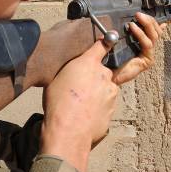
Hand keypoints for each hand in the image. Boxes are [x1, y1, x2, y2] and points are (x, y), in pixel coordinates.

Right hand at [40, 40, 117, 171]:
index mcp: (88, 63)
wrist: (68, 131)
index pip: (102, 46)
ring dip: (98, 93)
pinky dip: (98, 107)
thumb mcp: (57, 79)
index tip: (109, 40)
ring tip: (81, 104)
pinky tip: (86, 114)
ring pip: (106, 88)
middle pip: (103, 71)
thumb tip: (76, 70)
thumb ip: (72, 69)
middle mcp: (104, 75)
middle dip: (95, 77)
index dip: (105, 42)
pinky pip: (106, 104)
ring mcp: (111, 92)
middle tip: (80, 88)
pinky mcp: (112, 109)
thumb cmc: (58, 104)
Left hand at [111, 12, 165, 85]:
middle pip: (156, 31)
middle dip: (149, 20)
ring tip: (136, 18)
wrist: (109, 75)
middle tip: (138, 14)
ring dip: (145, 24)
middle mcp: (148, 49)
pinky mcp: (148, 61)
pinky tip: (133, 28)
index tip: (143, 13)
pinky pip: (147, 44)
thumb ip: (125, 33)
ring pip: (154, 36)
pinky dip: (140, 34)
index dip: (152, 21)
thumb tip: (128, 22)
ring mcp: (149, 55)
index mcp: (144, 44)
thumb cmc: (113, 59)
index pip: (154, 30)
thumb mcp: (120, 41)